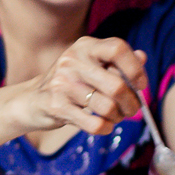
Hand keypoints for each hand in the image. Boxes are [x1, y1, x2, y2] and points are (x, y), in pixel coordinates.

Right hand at [8, 38, 147, 138]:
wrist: (32, 100)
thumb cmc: (70, 83)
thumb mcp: (91, 66)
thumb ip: (116, 62)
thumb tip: (142, 57)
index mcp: (85, 46)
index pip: (117, 48)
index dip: (135, 68)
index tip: (140, 85)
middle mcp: (72, 60)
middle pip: (116, 85)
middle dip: (131, 103)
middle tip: (132, 109)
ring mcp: (62, 82)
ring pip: (107, 107)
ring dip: (118, 117)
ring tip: (115, 117)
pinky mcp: (55, 105)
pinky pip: (93, 123)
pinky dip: (105, 128)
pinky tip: (104, 126)